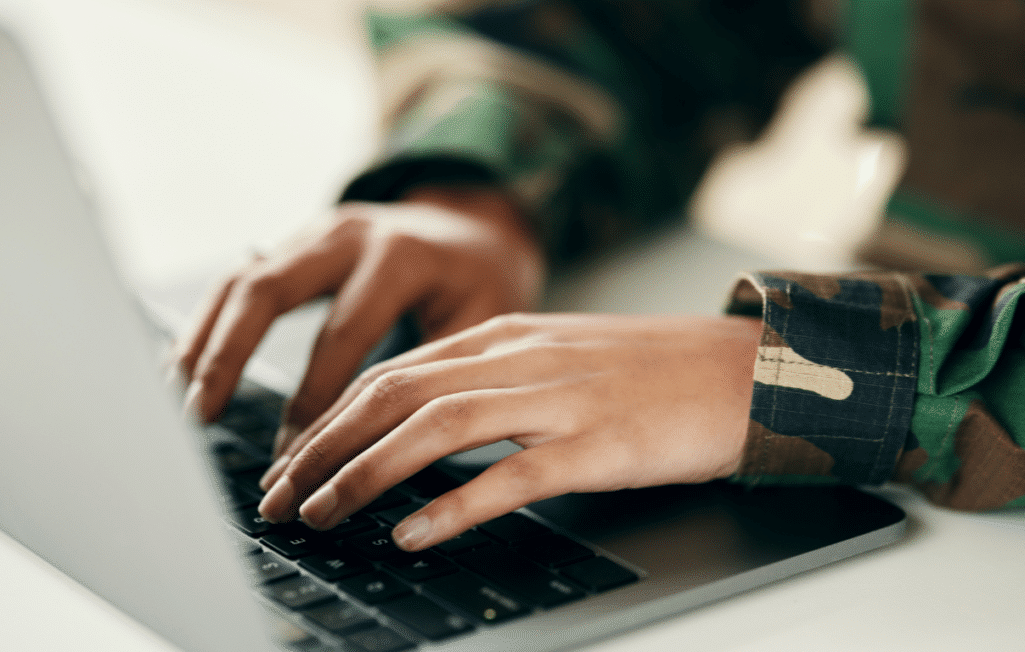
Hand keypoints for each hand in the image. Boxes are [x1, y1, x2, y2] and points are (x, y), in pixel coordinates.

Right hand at [172, 186, 544, 455]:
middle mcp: (349, 235)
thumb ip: (438, 373)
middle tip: (200, 416)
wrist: (475, 221)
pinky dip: (209, 323)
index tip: (293, 457)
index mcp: (401, 256)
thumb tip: (389, 450)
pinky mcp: (296, 242)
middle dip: (227, 356)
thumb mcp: (485, 322)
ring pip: (240, 279)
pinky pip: (239, 279)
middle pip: (267, 290)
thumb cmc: (482, 281)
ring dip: (204, 339)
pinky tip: (187, 366)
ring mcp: (316, 232)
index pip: (341, 335)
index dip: (312, 401)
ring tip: (179, 399)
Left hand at [257, 313, 761, 550]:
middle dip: (322, 448)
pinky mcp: (598, 443)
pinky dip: (453, 506)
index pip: (390, 372)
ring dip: (365, 473)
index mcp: (504, 335)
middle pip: (393, 394)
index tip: (289, 462)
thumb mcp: (556, 356)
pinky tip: (413, 533)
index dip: (327, 419)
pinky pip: (512, 475)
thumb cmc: (651, 370)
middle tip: (279, 498)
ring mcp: (559, 398)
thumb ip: (490, 379)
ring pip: (436, 427)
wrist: (745, 368)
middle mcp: (519, 358)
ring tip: (322, 514)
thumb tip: (419, 421)